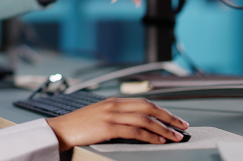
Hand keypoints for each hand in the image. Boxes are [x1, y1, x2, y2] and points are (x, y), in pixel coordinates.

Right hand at [45, 97, 188, 150]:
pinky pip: (134, 130)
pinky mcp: (108, 127)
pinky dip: (149, 135)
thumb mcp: (99, 115)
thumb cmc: (78, 126)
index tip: (174, 119)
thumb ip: (116, 115)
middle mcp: (114, 105)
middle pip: (148, 108)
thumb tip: (136, 123)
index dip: (162, 110)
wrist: (60, 129)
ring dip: (163, 128)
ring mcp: (111, 115)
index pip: (144, 102)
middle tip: (182, 126)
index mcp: (113, 101)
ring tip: (175, 137)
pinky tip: (158, 141)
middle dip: (168, 117)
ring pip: (145, 119)